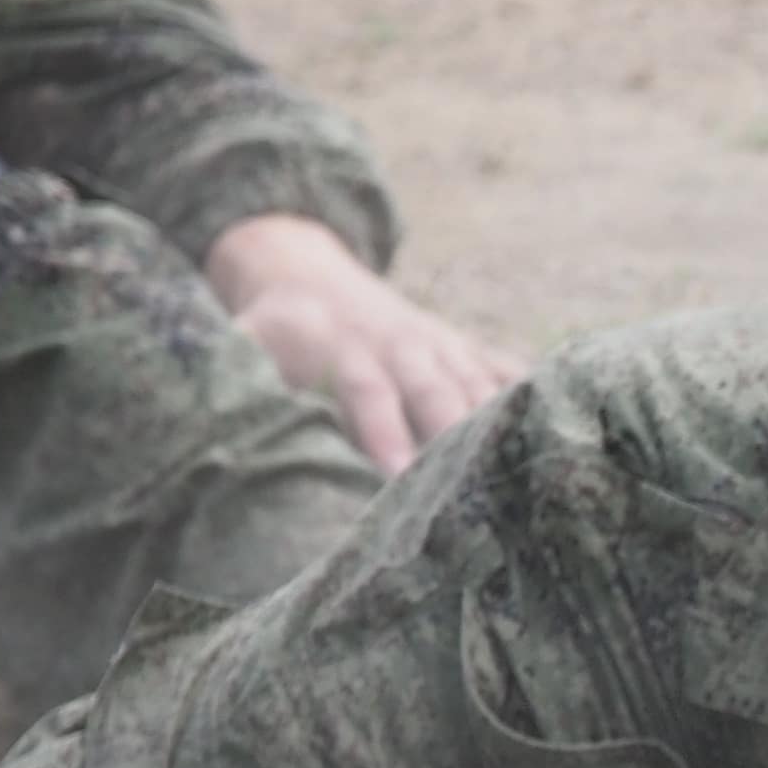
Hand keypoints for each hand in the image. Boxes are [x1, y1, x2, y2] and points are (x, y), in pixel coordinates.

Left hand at [200, 213, 514, 472]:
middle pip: (438, 392)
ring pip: (480, 385)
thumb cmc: (268, 331)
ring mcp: (441, 343)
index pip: (370, 394)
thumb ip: (233, 379)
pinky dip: (536, 399)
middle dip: (456, 442)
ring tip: (529, 480)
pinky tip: (567, 434)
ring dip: (501, 430)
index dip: (385, 436)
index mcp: (344, 347)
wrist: (302, 270)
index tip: (396, 482)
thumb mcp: (241, 344)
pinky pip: (508, 373)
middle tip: (473, 497)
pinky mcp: (467, 347)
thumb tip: (201, 429)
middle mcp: (401, 343)